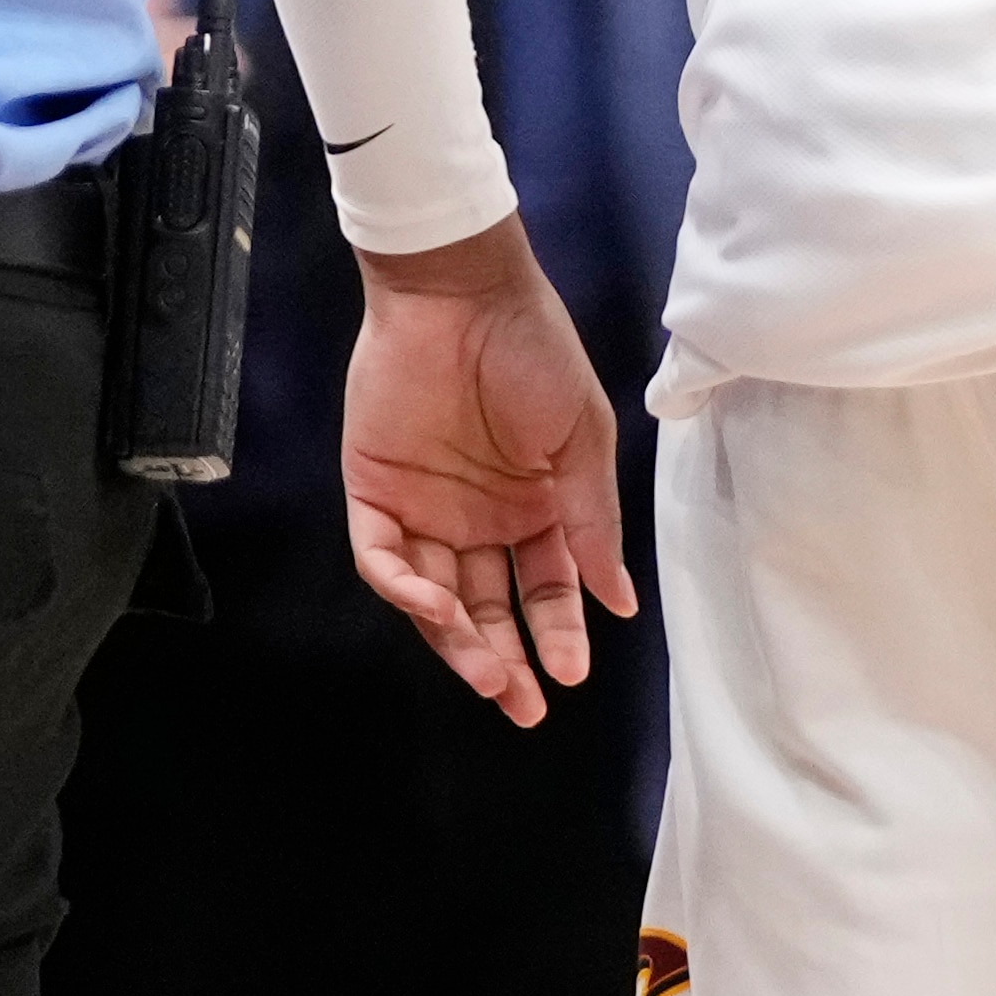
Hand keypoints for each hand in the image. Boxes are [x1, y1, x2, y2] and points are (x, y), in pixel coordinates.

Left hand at [345, 221, 636, 727]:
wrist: (462, 292)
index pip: (547, 588)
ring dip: (458, 639)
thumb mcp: (582, 438)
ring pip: (437, 598)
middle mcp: (481, 518)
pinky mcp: (376, 494)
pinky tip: (432, 604)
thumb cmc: (534, 352)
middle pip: (490, 607)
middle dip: (506, 659)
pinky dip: (404, 587)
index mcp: (536, 504)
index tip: (573, 672)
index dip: (559, 631)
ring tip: (487, 671)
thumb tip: (619, 600)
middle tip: (523, 703)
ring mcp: (427, 509)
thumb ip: (592, 521)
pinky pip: (384, 558)